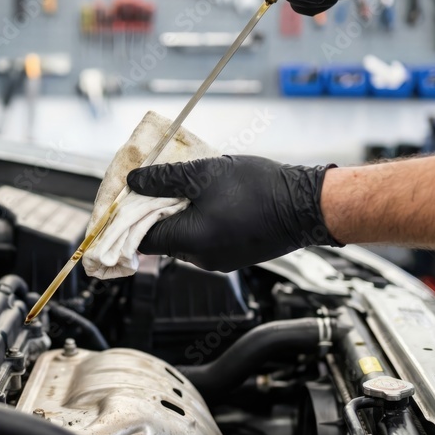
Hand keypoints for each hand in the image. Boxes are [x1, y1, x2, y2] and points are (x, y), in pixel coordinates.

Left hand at [127, 156, 340, 272]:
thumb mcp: (204, 174)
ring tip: (190, 184)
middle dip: (156, 209)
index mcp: (190, 242)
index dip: (129, 218)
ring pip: (185, 235)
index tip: (127, 196)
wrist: (308, 205)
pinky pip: (206, 236)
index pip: (141, 239)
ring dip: (181, 211)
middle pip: (163, 237)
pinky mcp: (235, 254)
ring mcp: (220, 260)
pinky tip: (212, 196)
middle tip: (159, 180)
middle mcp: (202, 259)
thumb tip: (133, 182)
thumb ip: (163, 179)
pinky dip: (201, 217)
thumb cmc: (259, 189)